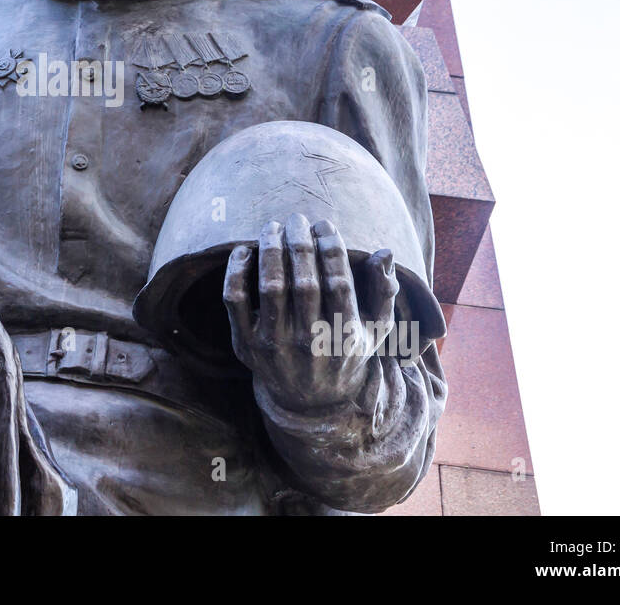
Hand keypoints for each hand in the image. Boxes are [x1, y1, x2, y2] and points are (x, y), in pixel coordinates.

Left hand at [222, 213, 398, 412]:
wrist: (311, 401)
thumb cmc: (345, 351)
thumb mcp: (375, 329)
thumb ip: (384, 290)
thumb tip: (384, 252)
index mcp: (344, 335)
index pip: (338, 282)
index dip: (332, 247)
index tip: (326, 224)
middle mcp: (309, 342)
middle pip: (304, 281)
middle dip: (300, 242)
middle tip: (298, 219)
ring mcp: (275, 345)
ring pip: (270, 287)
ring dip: (270, 249)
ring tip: (273, 227)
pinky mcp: (245, 346)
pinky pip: (234, 301)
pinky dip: (236, 272)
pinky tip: (244, 250)